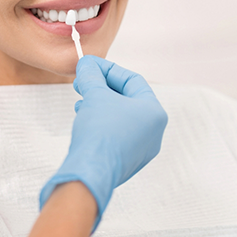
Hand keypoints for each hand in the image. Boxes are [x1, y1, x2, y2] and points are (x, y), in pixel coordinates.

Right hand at [39, 55, 167, 230]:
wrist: (90, 172)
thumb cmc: (100, 134)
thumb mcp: (95, 95)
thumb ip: (92, 76)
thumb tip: (87, 64)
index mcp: (154, 112)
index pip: (132, 80)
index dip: (108, 70)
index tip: (89, 65)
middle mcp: (153, 131)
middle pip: (127, 98)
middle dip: (102, 87)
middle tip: (83, 81)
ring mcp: (142, 148)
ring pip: (120, 116)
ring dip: (100, 103)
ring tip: (81, 99)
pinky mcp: (127, 160)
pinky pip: (116, 133)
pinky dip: (101, 121)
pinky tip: (85, 117)